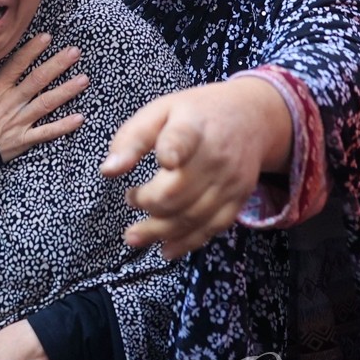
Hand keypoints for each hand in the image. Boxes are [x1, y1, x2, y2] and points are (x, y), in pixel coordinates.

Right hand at [0, 33, 87, 162]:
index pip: (17, 64)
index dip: (32, 50)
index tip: (47, 37)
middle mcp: (10, 102)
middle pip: (38, 80)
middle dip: (58, 65)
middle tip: (75, 52)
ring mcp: (18, 121)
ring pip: (46, 104)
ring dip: (66, 91)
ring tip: (84, 79)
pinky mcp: (22, 139)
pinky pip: (46, 133)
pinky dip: (63, 126)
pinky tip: (80, 118)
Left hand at [99, 78, 290, 258]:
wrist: (250, 118)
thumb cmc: (195, 113)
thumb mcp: (161, 110)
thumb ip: (132, 138)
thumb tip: (108, 170)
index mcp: (193, 125)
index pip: (184, 138)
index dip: (174, 148)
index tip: (165, 160)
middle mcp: (216, 155)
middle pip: (179, 191)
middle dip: (147, 203)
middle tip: (130, 198)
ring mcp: (231, 180)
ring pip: (193, 216)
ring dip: (159, 231)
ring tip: (133, 235)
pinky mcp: (239, 198)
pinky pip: (213, 227)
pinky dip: (187, 243)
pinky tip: (165, 249)